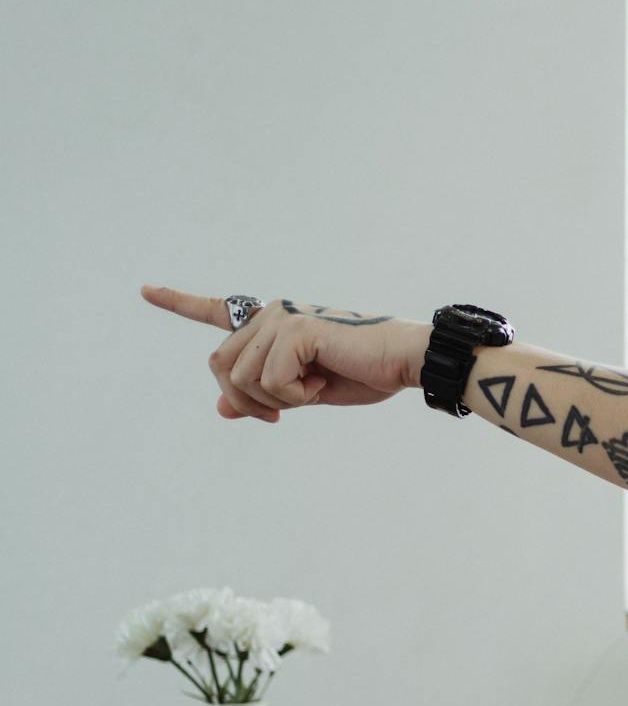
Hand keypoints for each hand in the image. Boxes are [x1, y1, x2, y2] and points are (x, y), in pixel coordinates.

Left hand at [142, 285, 430, 421]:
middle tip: (282, 414)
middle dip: (247, 401)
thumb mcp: (304, 394)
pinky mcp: (294, 329)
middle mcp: (270, 313)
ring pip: (241, 378)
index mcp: (272, 324)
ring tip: (315, 389)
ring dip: (277, 400)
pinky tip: (323, 382)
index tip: (145, 291)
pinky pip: (270, 380)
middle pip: (221, 367)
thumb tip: (221, 408)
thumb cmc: (365, 374)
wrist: (404, 362)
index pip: (218, 312)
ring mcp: (280, 318)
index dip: (179, 303)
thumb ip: (263, 397)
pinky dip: (295, 395)